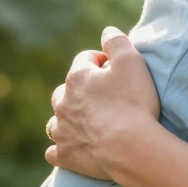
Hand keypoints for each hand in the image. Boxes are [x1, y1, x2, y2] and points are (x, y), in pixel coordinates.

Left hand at [45, 27, 160, 179]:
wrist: (130, 146)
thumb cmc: (133, 102)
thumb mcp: (131, 61)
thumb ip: (117, 41)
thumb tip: (107, 31)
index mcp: (78, 77)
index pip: (85, 60)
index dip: (101, 61)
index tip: (116, 69)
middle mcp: (63, 102)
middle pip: (65, 90)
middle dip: (80, 91)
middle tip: (103, 97)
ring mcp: (62, 130)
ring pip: (56, 121)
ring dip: (67, 119)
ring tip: (86, 122)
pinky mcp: (65, 155)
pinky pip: (54, 151)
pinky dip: (61, 148)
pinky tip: (72, 148)